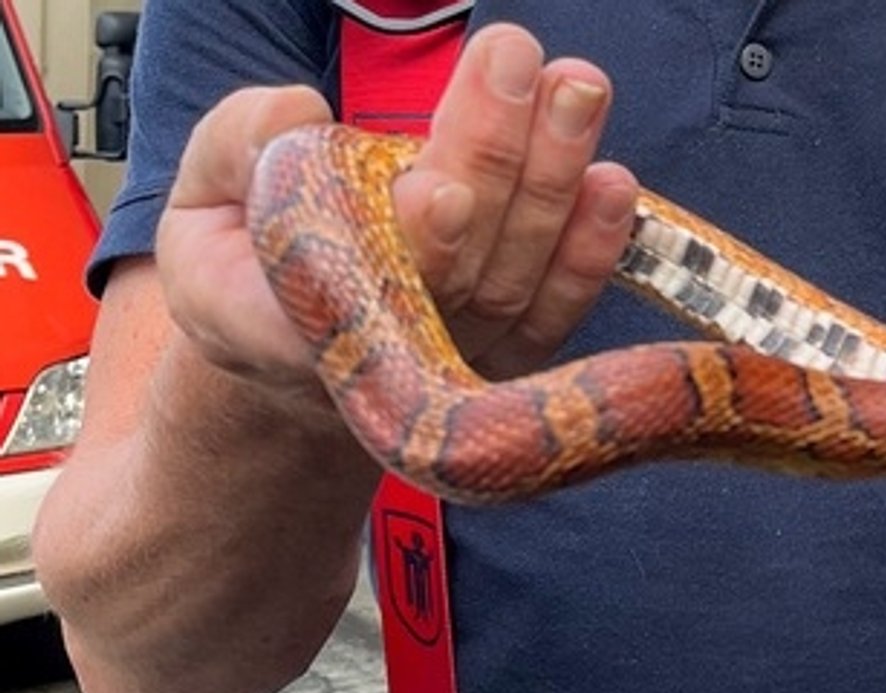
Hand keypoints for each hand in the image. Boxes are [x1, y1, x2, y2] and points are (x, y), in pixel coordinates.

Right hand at [157, 23, 639, 413]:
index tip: (443, 186)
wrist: (286, 359)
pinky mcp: (508, 361)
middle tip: (517, 62)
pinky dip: (593, 249)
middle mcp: (386, 362)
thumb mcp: (203, 194)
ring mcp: (455, 368)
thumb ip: (241, 145)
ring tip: (576, 89)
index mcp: (287, 325)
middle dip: (493, 157)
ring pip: (518, 278)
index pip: (362, 288)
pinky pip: (558, 310)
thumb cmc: (243, 258)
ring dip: (555, 179)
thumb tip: (300, 112)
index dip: (411, 243)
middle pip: (460, 266)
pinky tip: (614, 183)